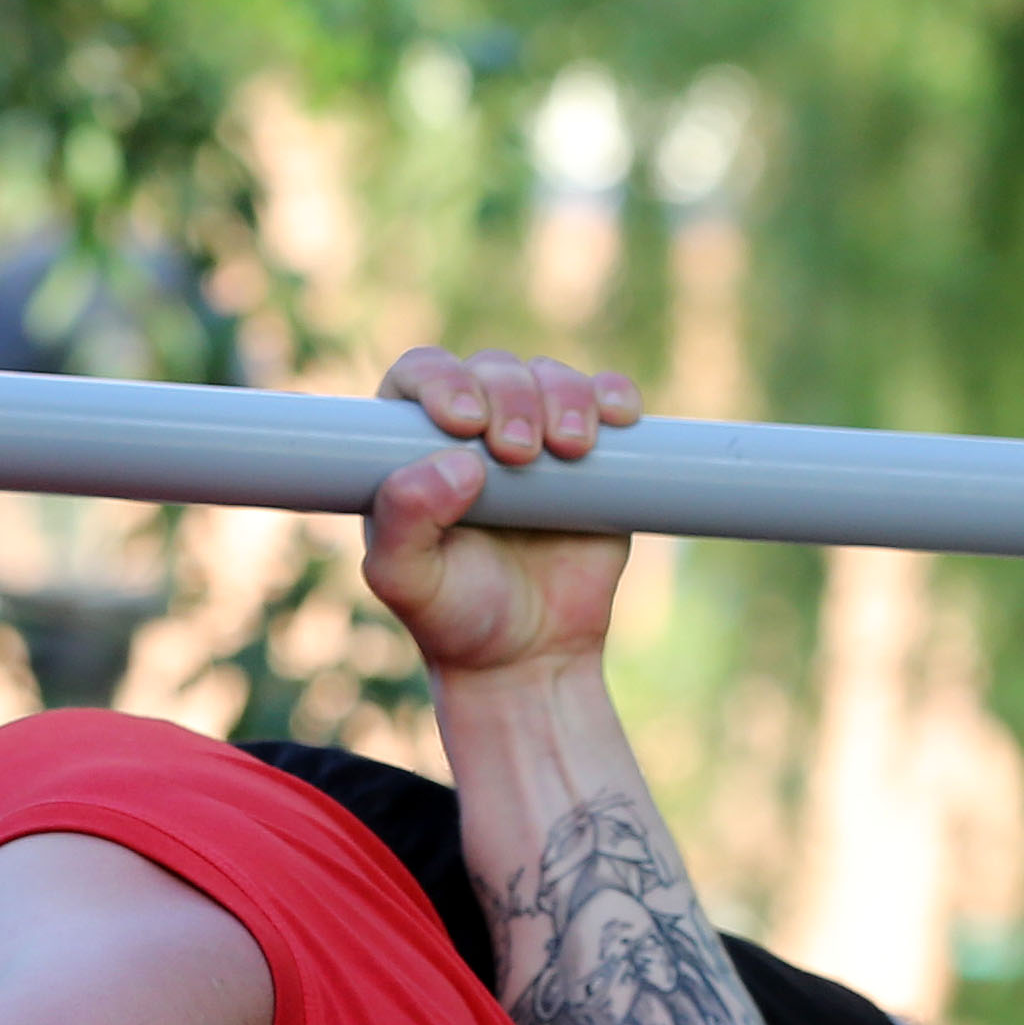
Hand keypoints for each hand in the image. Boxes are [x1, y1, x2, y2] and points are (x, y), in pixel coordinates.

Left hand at [367, 345, 643, 677]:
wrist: (531, 655)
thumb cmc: (456, 615)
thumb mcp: (408, 582)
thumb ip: (405, 523)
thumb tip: (458, 463)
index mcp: (413, 445)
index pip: (420, 377)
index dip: (441, 381)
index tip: (465, 422)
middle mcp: (474, 428)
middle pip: (492, 369)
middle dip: (509, 396)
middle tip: (519, 453)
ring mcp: (536, 434)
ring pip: (550, 377)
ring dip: (564, 396)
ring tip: (570, 449)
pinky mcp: (594, 453)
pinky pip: (607, 400)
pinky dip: (615, 397)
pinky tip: (618, 416)